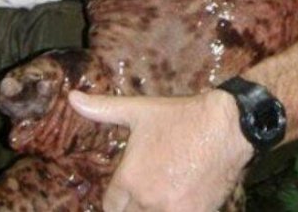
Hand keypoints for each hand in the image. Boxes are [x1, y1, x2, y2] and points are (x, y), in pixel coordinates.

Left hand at [68, 89, 252, 211]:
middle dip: (135, 206)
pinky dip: (175, 211)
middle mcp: (147, 200)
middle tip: (149, 189)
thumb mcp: (139, 111)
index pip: (111, 206)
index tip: (128, 190)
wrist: (225, 126)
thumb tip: (71, 97)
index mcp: (129, 178)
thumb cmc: (180, 117)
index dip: (118, 198)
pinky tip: (181, 199)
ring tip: (164, 193)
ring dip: (153, 209)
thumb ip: (103, 109)